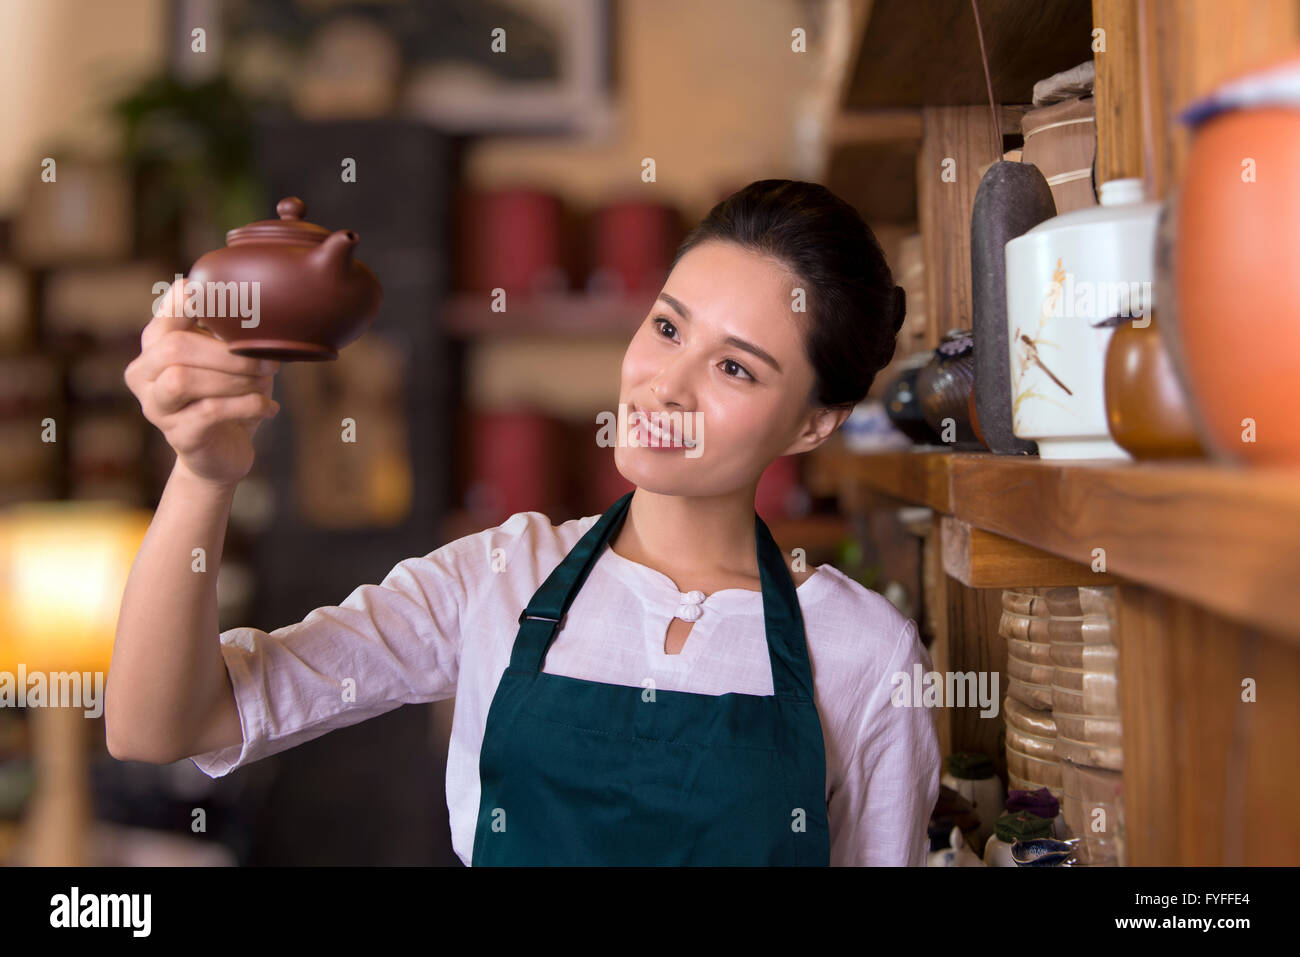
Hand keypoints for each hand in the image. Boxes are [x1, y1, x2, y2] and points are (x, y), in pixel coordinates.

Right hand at [124, 279, 280, 488]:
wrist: (224, 452)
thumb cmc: (229, 395)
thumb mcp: (229, 358)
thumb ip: (231, 331)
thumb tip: (266, 302)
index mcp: (156, 342)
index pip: (170, 307)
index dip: (199, 298)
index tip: (238, 303)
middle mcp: (144, 372)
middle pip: (175, 347)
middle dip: (228, 352)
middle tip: (269, 362)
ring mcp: (155, 405)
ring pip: (183, 379)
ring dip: (234, 379)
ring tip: (265, 382)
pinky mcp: (177, 435)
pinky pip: (209, 412)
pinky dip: (247, 405)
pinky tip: (269, 407)